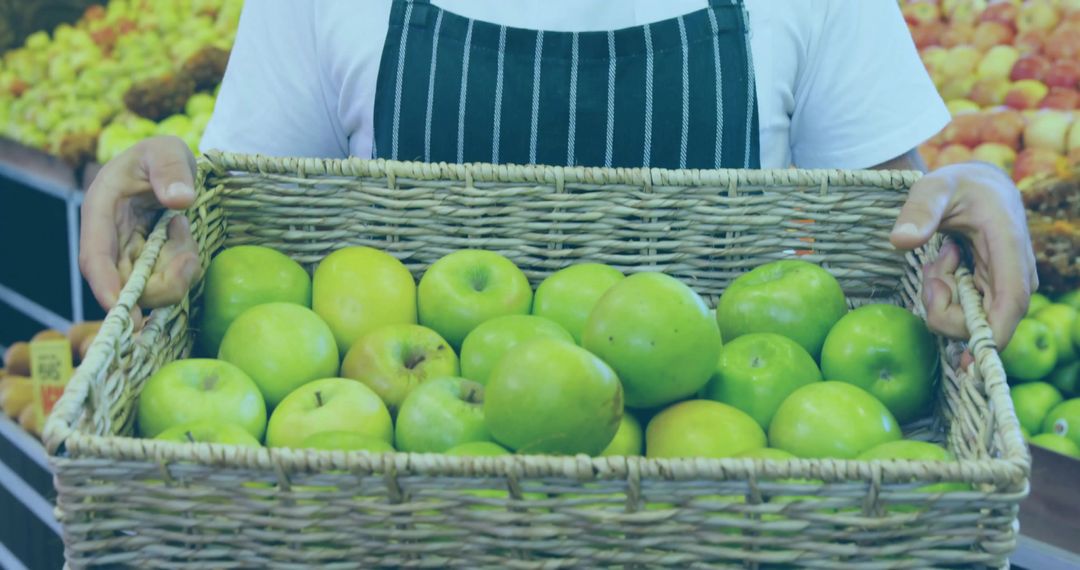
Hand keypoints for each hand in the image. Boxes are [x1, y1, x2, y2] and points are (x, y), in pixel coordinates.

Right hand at [79, 136, 200, 311]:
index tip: (122, 309)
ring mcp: (130, 255)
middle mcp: (111, 240)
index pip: (96, 257)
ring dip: (177, 273)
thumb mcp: (166, 151)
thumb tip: (180, 200)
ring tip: (185, 230)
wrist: (170, 167)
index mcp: (101, 210)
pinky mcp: (150, 263)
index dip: (105, 286)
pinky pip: (168, 280)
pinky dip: (185, 269)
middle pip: (124, 285)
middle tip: (189, 259)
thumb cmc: (160, 156)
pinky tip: (186, 241)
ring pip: (150, 288)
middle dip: (160, 285)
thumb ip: (170, 170)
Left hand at [889, 162, 1037, 351]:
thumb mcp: (933, 187)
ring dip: (943, 297)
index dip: (990, 335)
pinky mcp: (993, 291)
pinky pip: (966, 311)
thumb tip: (900, 241)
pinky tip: (944, 266)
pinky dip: (946, 295)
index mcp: (1010, 247)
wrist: (978, 185)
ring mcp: (1006, 285)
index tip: (963, 358)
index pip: (1011, 303)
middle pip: (985, 322)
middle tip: (931, 269)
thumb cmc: (958, 185)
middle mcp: (1016, 274)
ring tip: (939, 258)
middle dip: (945, 308)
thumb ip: (919, 211)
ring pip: (972, 319)